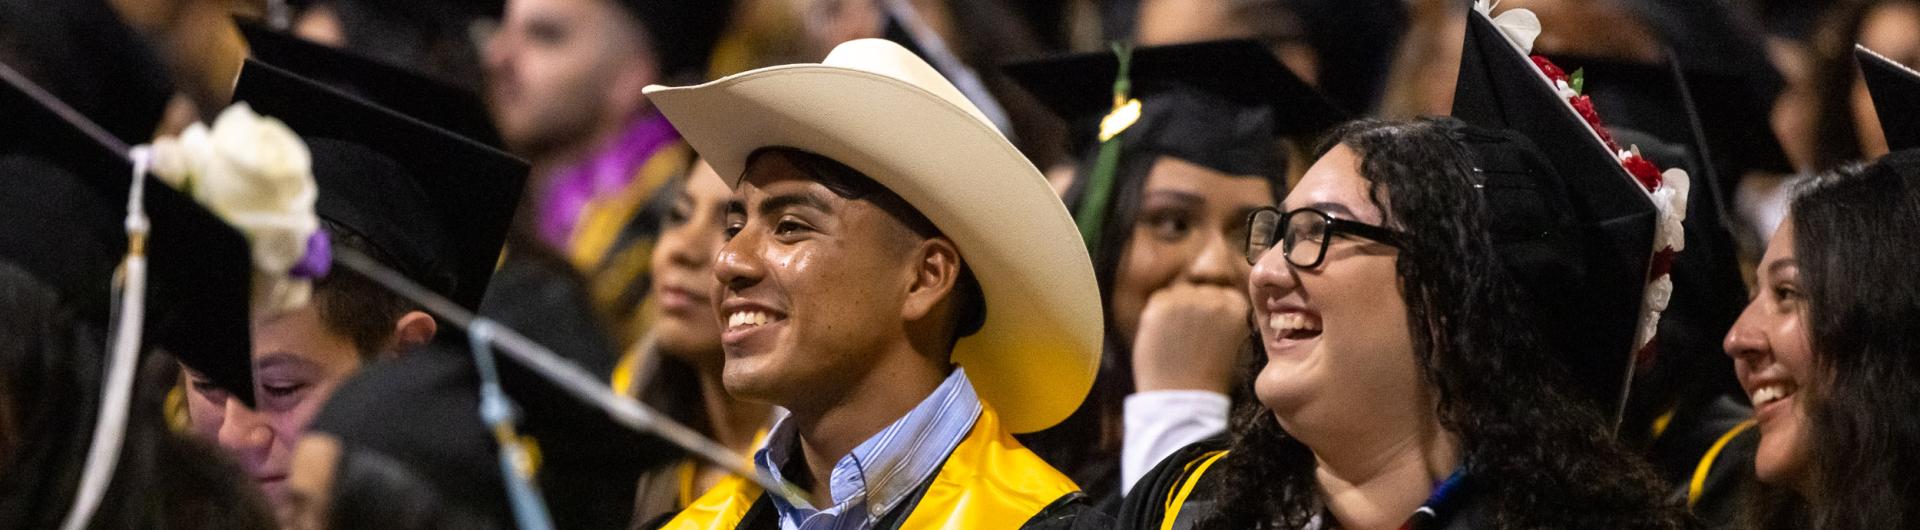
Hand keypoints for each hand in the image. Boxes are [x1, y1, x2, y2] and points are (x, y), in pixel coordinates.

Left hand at [1131, 283, 1251, 393]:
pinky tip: (1163, 340)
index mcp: (1239, 308)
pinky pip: (1159, 299)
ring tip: (1175, 343)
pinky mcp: (1162, 305)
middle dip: (1193, 310)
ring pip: (1178, 293)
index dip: (1210, 313)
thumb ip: (1231, 320)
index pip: (1222, 294)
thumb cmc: (1212, 381)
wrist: (1184, 400)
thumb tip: (1221, 300)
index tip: (1205, 333)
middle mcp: (1215, 298)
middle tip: (1187, 341)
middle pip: (1200, 290)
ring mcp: (1188, 300)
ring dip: (1174, 311)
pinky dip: (1157, 316)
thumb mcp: (1238, 347)